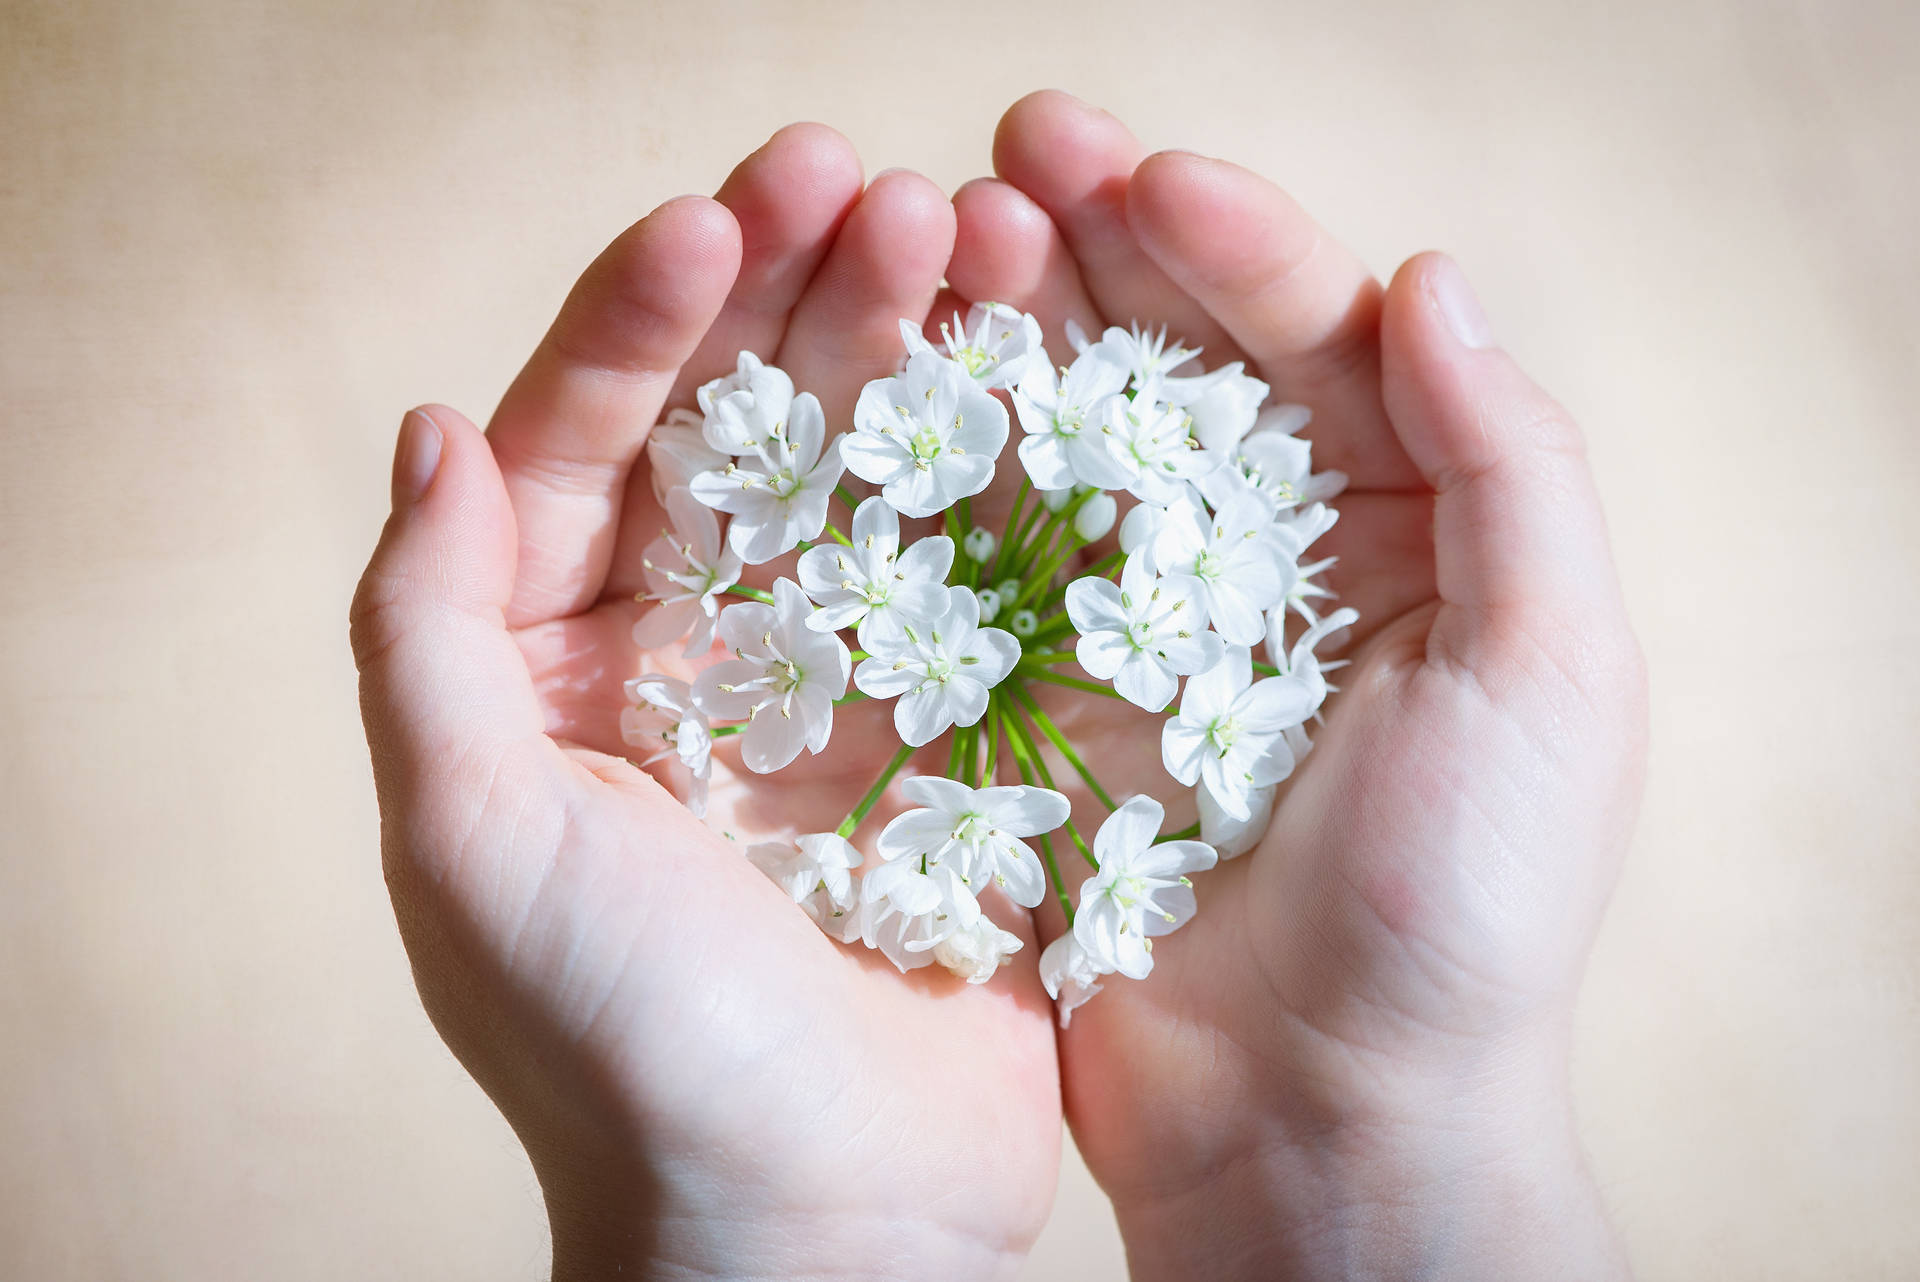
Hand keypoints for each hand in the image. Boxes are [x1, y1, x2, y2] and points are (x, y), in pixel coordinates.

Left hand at [349, 128, 1058, 1280]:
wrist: (818, 1226)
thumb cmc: (625, 1051)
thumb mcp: (472, 840)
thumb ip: (424, 634)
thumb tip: (427, 433)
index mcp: (552, 671)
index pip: (582, 448)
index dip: (636, 326)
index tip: (717, 223)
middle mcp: (685, 662)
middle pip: (733, 434)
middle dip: (791, 301)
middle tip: (868, 181)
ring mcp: (828, 691)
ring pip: (863, 481)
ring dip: (907, 357)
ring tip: (969, 238)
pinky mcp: (947, 737)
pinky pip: (971, 576)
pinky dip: (1001, 476)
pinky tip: (1040, 379)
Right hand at [948, 92, 1644, 1278]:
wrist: (1319, 1121)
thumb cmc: (1458, 911)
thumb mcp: (1550, 677)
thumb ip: (1509, 469)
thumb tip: (1433, 279)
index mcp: (1395, 532)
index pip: (1312, 342)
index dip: (1231, 245)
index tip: (1137, 173)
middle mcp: (1256, 561)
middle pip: (1166, 365)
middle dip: (1090, 254)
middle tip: (1002, 163)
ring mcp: (1131, 629)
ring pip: (1057, 440)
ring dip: (997, 336)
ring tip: (927, 240)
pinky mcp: (1032, 707)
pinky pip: (975, 565)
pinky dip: (931, 477)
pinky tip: (879, 393)